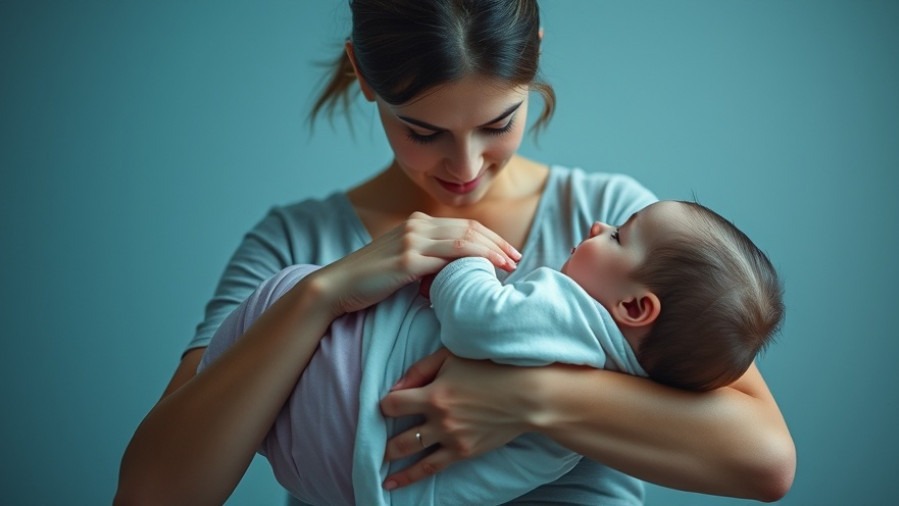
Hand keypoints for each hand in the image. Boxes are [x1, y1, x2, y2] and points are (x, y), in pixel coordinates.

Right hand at [311, 212, 520, 317]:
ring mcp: (411, 240)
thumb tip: (456, 272)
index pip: (463, 226)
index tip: (508, 253)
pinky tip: (487, 272)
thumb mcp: (403, 265)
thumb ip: (428, 262)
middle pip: (469, 230)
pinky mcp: (407, 260)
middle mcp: (416, 226)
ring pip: (463, 240)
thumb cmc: (370, 282)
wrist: (336, 288)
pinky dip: (473, 261)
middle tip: (517, 259)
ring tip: (509, 266)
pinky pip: (448, 258)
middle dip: (497, 243)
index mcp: (416, 223)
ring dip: (492, 252)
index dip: (490, 238)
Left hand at [379, 349, 533, 489]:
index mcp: (433, 394)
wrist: (527, 396)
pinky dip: (408, 477)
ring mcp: (450, 439)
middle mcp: (438, 420)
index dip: (386, 404)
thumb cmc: (491, 369)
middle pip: (397, 434)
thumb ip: (420, 369)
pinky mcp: (463, 452)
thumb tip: (394, 386)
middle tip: (372, 439)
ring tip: (376, 463)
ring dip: (389, 458)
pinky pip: (430, 469)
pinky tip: (391, 483)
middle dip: (382, 437)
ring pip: (409, 452)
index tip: (389, 405)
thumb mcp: (452, 357)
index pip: (391, 404)